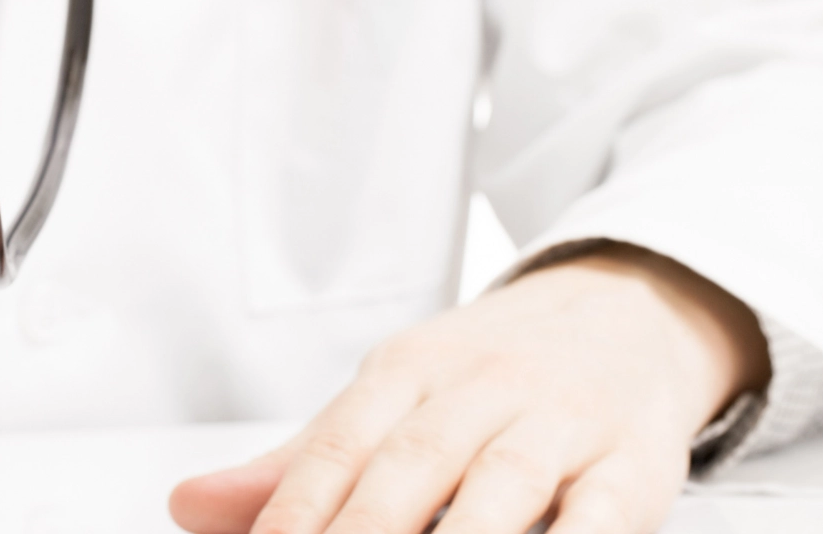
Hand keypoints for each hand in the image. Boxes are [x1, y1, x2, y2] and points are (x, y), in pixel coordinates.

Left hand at [170, 244, 770, 533]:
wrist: (630, 309)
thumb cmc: (491, 373)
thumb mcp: (395, 397)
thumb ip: (301, 466)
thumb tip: (186, 506)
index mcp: (409, 369)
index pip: (338, 445)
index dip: (294, 509)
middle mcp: (481, 387)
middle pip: (408, 467)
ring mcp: (561, 422)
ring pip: (498, 488)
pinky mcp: (636, 463)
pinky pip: (602, 514)